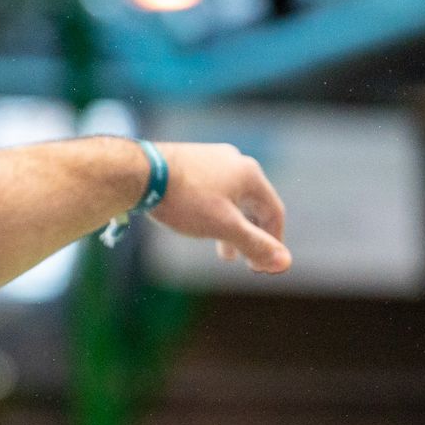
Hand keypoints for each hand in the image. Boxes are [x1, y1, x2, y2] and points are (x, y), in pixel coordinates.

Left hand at [147, 141, 291, 272]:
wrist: (138, 173)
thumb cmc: (184, 200)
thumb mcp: (224, 227)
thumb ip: (255, 244)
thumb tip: (285, 263)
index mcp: (250, 174)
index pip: (274, 212)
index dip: (274, 242)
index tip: (264, 267)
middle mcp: (235, 160)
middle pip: (254, 205)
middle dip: (252, 237)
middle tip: (247, 263)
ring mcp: (211, 158)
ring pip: (231, 199)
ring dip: (232, 228)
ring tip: (226, 254)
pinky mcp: (190, 161)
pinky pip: (212, 191)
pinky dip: (214, 213)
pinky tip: (200, 225)